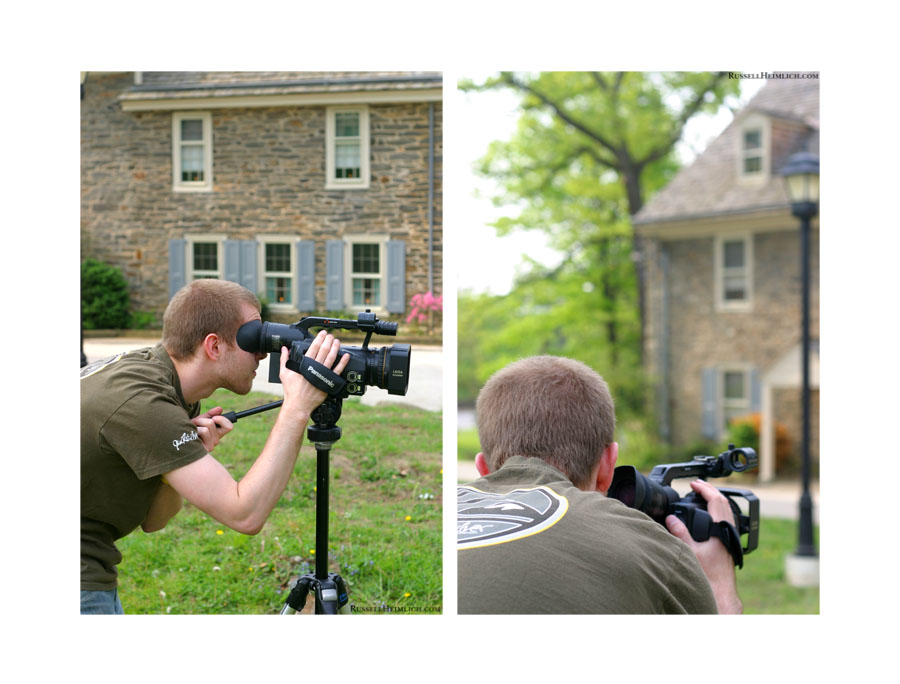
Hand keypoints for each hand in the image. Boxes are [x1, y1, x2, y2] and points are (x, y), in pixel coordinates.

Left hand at [191, 406, 233, 452]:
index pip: (229, 426)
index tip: (214, 417)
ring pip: (206, 428)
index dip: (222, 419)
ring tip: (193, 429)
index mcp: (218, 433)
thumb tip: (220, 409)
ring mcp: (211, 446)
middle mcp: (216, 441)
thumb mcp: (202, 419)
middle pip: (212, 423)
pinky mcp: (204, 449)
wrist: (181, 437)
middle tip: (196, 424)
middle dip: (201, 419)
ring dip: (197, 425)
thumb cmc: (193, 428)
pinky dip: (195, 429)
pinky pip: (202, 432)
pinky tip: (191, 435)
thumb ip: (211, 414)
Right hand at [279, 330, 350, 417]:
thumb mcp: (284, 373)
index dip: (319, 338)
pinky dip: (343, 362)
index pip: (314, 347)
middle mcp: (315, 367)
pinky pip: (337, 370)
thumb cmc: (291, 390)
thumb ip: (284, 359)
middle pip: (324, 350)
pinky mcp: (328, 381)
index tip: (322, 333)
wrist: (298, 404)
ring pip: (331, 358)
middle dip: (328, 341)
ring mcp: (322, 374)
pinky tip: (346, 356)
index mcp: (305, 364)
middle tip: (331, 335)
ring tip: (337, 341)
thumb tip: (284, 349)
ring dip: (335, 348)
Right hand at [666, 479, 742, 613]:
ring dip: (716, 499)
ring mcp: (731, 535)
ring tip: (704, 494)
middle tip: (698, 485)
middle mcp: (729, 530)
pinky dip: (719, 509)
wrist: (722, 589)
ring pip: (727, 509)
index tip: (694, 484)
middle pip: (724, 501)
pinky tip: (711, 514)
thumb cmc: (710, 573)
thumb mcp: (690, 551)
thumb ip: (680, 533)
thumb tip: (671, 519)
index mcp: (721, 528)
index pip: (716, 500)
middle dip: (710, 490)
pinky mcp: (731, 541)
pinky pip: (728, 518)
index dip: (704, 489)